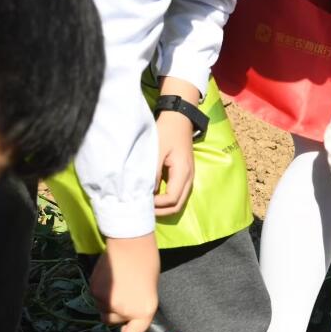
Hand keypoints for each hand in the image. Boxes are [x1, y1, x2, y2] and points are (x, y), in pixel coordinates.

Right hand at [90, 233, 158, 331]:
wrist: (131, 245)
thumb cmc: (146, 263)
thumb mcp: (150, 290)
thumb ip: (138, 305)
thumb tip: (128, 312)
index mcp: (144, 312)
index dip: (127, 331)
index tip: (126, 327)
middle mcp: (124, 311)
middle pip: (111, 320)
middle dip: (115, 312)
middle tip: (123, 294)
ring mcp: (107, 302)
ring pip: (102, 308)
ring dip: (106, 300)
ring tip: (117, 281)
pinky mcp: (94, 291)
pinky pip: (95, 296)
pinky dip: (100, 289)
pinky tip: (109, 276)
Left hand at [154, 76, 202, 216]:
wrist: (179, 119)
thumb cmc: (166, 133)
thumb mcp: (156, 151)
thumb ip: (151, 173)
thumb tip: (145, 192)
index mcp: (182, 173)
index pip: (171, 199)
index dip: (156, 204)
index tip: (142, 199)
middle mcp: (188, 178)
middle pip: (177, 206)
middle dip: (161, 212)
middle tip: (143, 210)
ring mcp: (188, 177)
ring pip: (178, 201)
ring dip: (163, 207)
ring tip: (147, 204)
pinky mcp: (184, 175)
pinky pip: (177, 194)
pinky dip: (165, 199)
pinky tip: (153, 195)